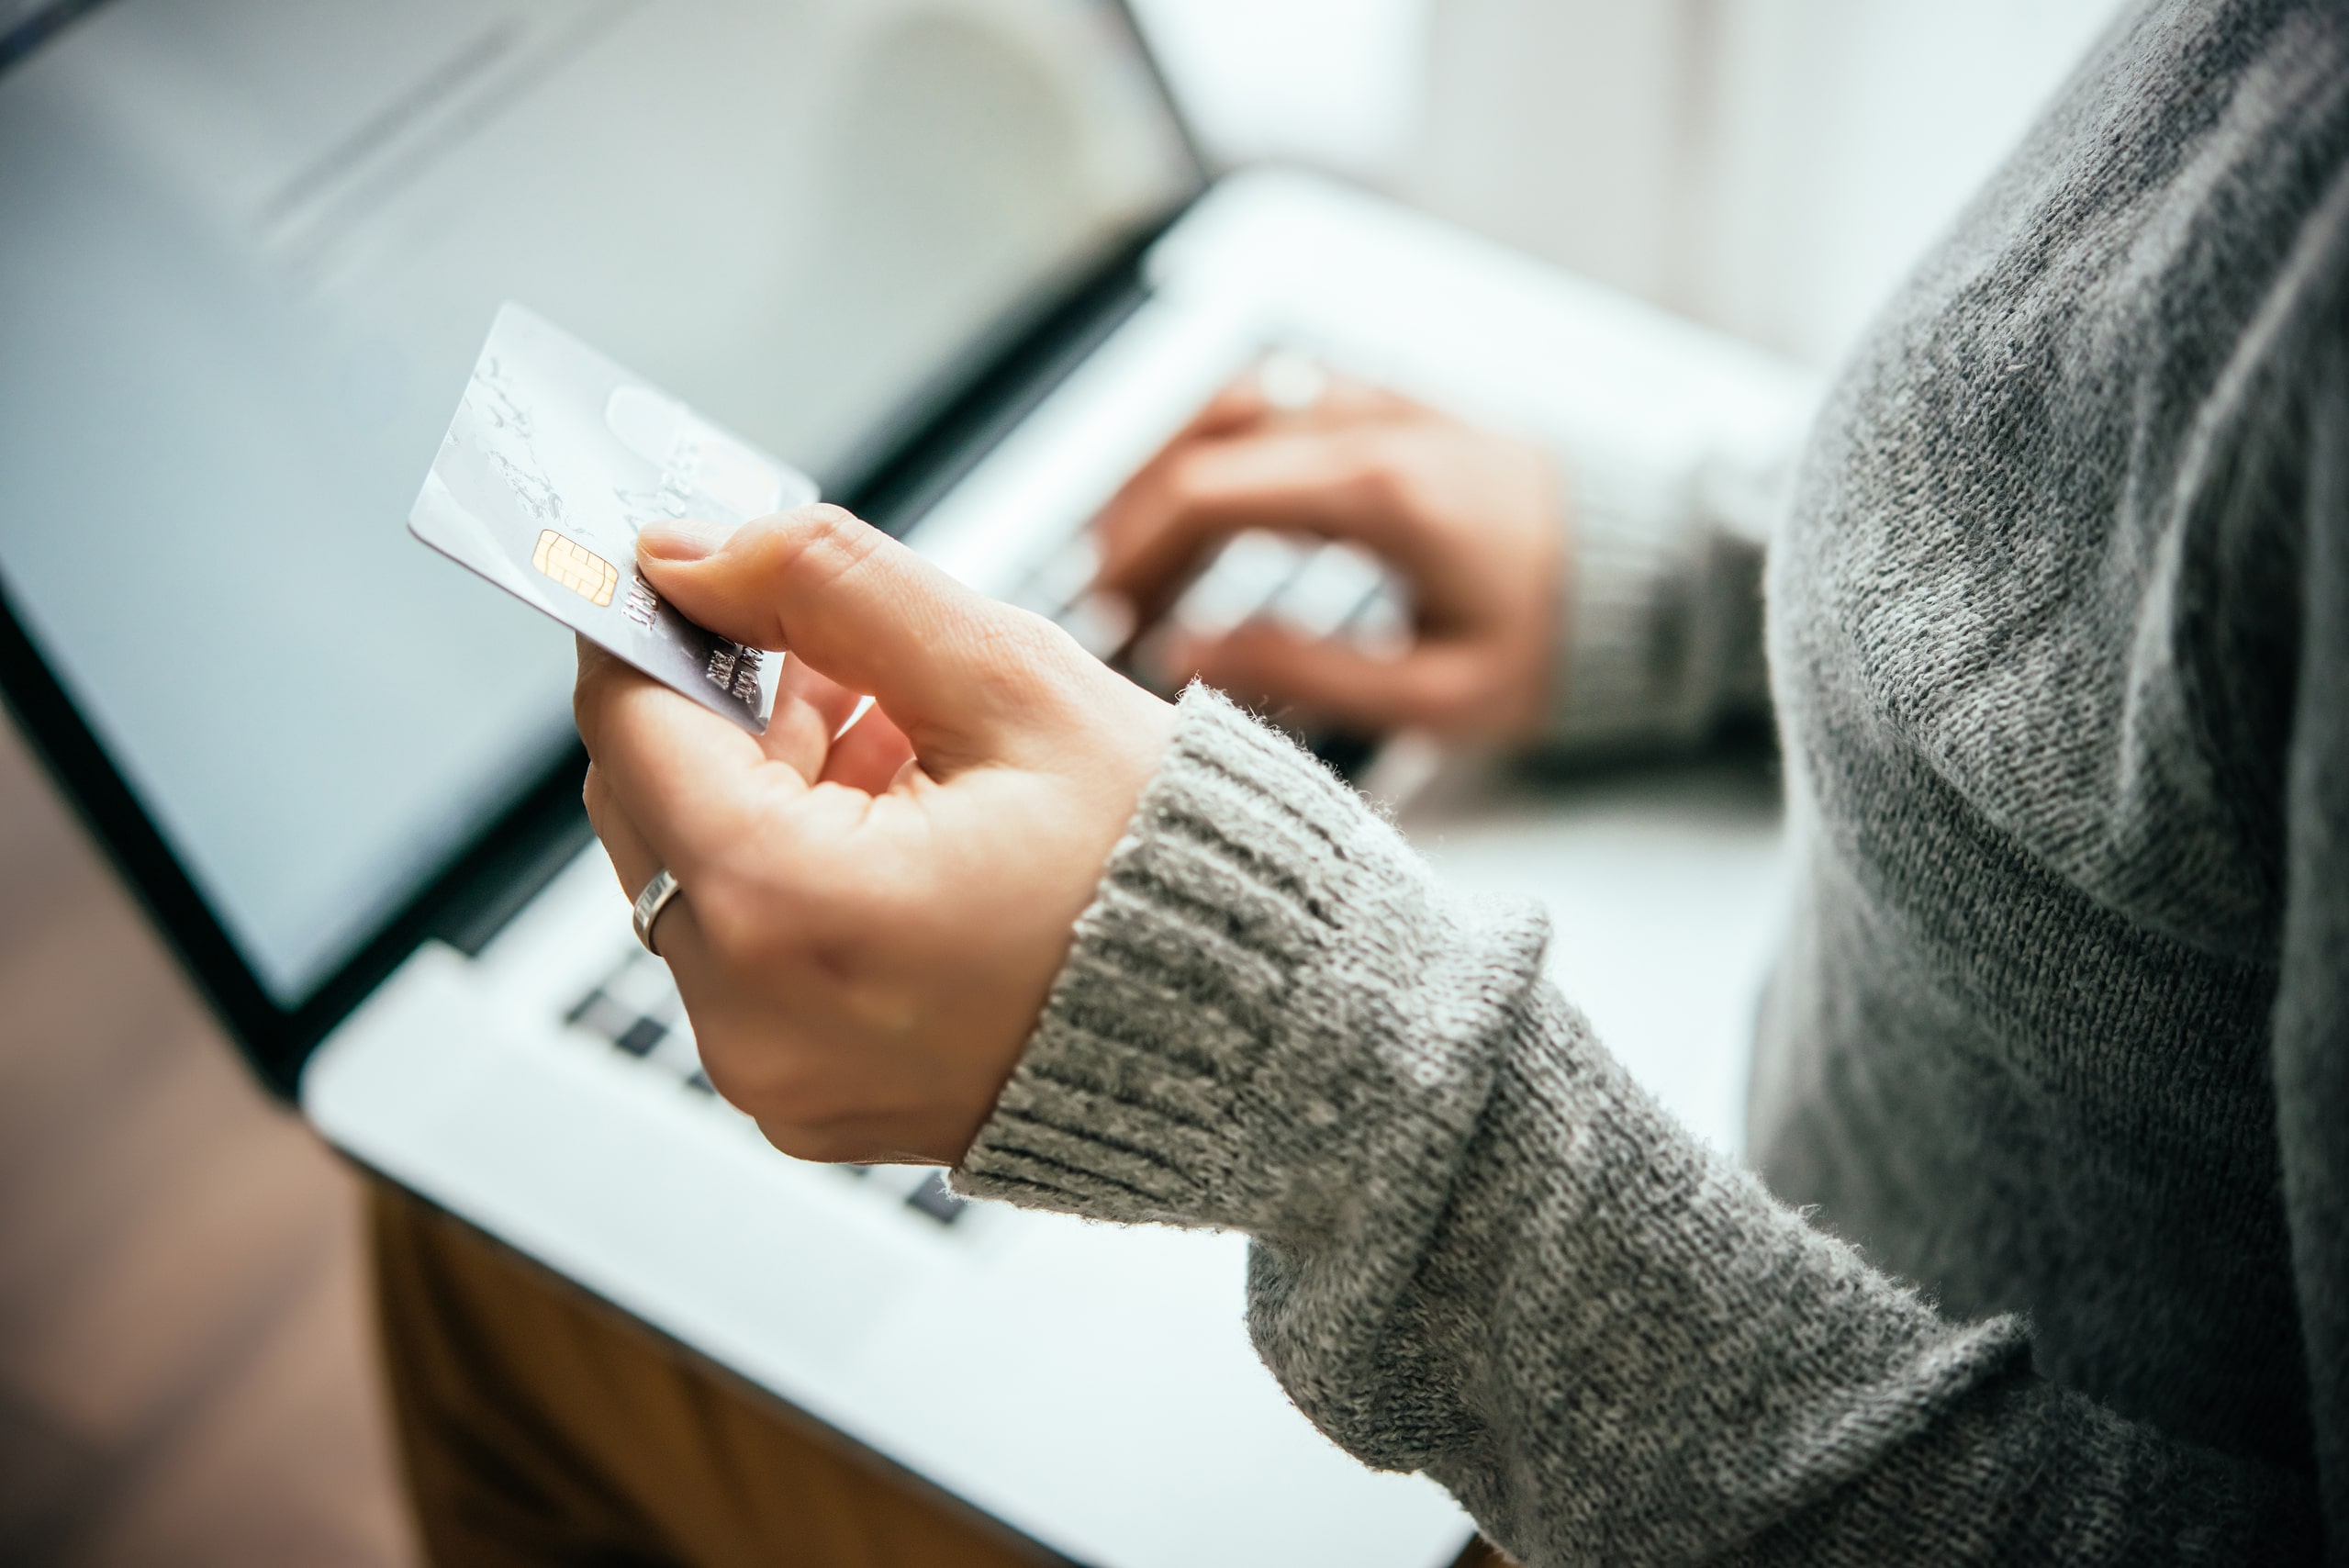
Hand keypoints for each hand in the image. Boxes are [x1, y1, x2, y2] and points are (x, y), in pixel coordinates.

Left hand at [573, 504, 1174, 1165]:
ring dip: (771, 790)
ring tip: (915, 758)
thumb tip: (693, 552)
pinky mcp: (806, 1100)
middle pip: (649, 804)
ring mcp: (775, 1079)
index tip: (691, 569)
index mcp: (787, 913)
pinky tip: (912, 836)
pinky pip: (749, 957)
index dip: (652, 622)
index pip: (630, 724)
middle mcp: (751, 1021)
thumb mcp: (1009, 681)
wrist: (1264, 1036)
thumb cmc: (1172, 873)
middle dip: (732, 709)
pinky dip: (799, 877)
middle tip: (850, 663)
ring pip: (697, 876)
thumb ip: (831, 585)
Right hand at [1093, 370, 1566, 740]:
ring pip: (1233, 403)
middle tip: (1106, 598)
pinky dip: (1221, 446)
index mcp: (1378, 492)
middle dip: (1134, 518)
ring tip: (1138, 554)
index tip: (1106, 616)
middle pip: (1201, 439)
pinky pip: (1280, 399)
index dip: (1134, 554)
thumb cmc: (1563, 645)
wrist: (1663, 579)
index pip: (1205, 493)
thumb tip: (1186, 654)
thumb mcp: (1440, 694)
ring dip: (1169, 472)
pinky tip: (1207, 507)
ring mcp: (1386, 404)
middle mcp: (1374, 425)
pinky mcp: (1399, 408)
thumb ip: (1304, 672)